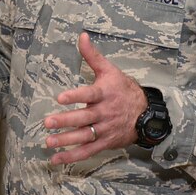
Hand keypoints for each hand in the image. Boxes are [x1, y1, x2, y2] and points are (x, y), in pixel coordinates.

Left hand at [43, 32, 146, 164]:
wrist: (147, 114)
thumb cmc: (124, 89)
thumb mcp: (110, 70)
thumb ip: (92, 55)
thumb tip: (81, 35)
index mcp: (104, 93)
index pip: (89, 94)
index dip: (75, 96)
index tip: (60, 97)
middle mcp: (104, 113)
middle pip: (83, 118)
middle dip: (65, 121)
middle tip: (47, 122)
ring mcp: (105, 129)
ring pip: (84, 136)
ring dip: (66, 141)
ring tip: (48, 142)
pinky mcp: (105, 142)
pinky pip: (88, 151)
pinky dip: (72, 156)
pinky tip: (56, 159)